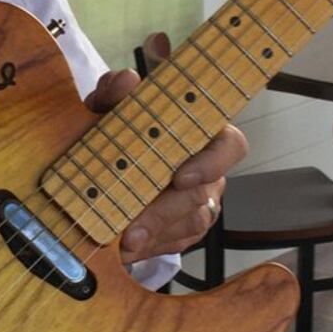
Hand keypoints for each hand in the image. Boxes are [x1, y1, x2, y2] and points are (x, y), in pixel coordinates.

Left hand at [86, 31, 247, 260]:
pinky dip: (152, 246)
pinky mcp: (187, 230)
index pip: (230, 145)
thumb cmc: (116, 130)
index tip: (180, 177)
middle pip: (201, 194)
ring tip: (122, 242)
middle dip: (164, 212)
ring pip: (191, 223)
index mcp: (201, 134)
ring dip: (155, 234)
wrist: (101, 163)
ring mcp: (202, 202)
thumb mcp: (108, 110)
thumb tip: (125, 81)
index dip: (213, 162)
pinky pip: (178, 243)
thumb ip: (115, 94)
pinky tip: (128, 250)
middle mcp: (209, 170)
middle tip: (132, 227)